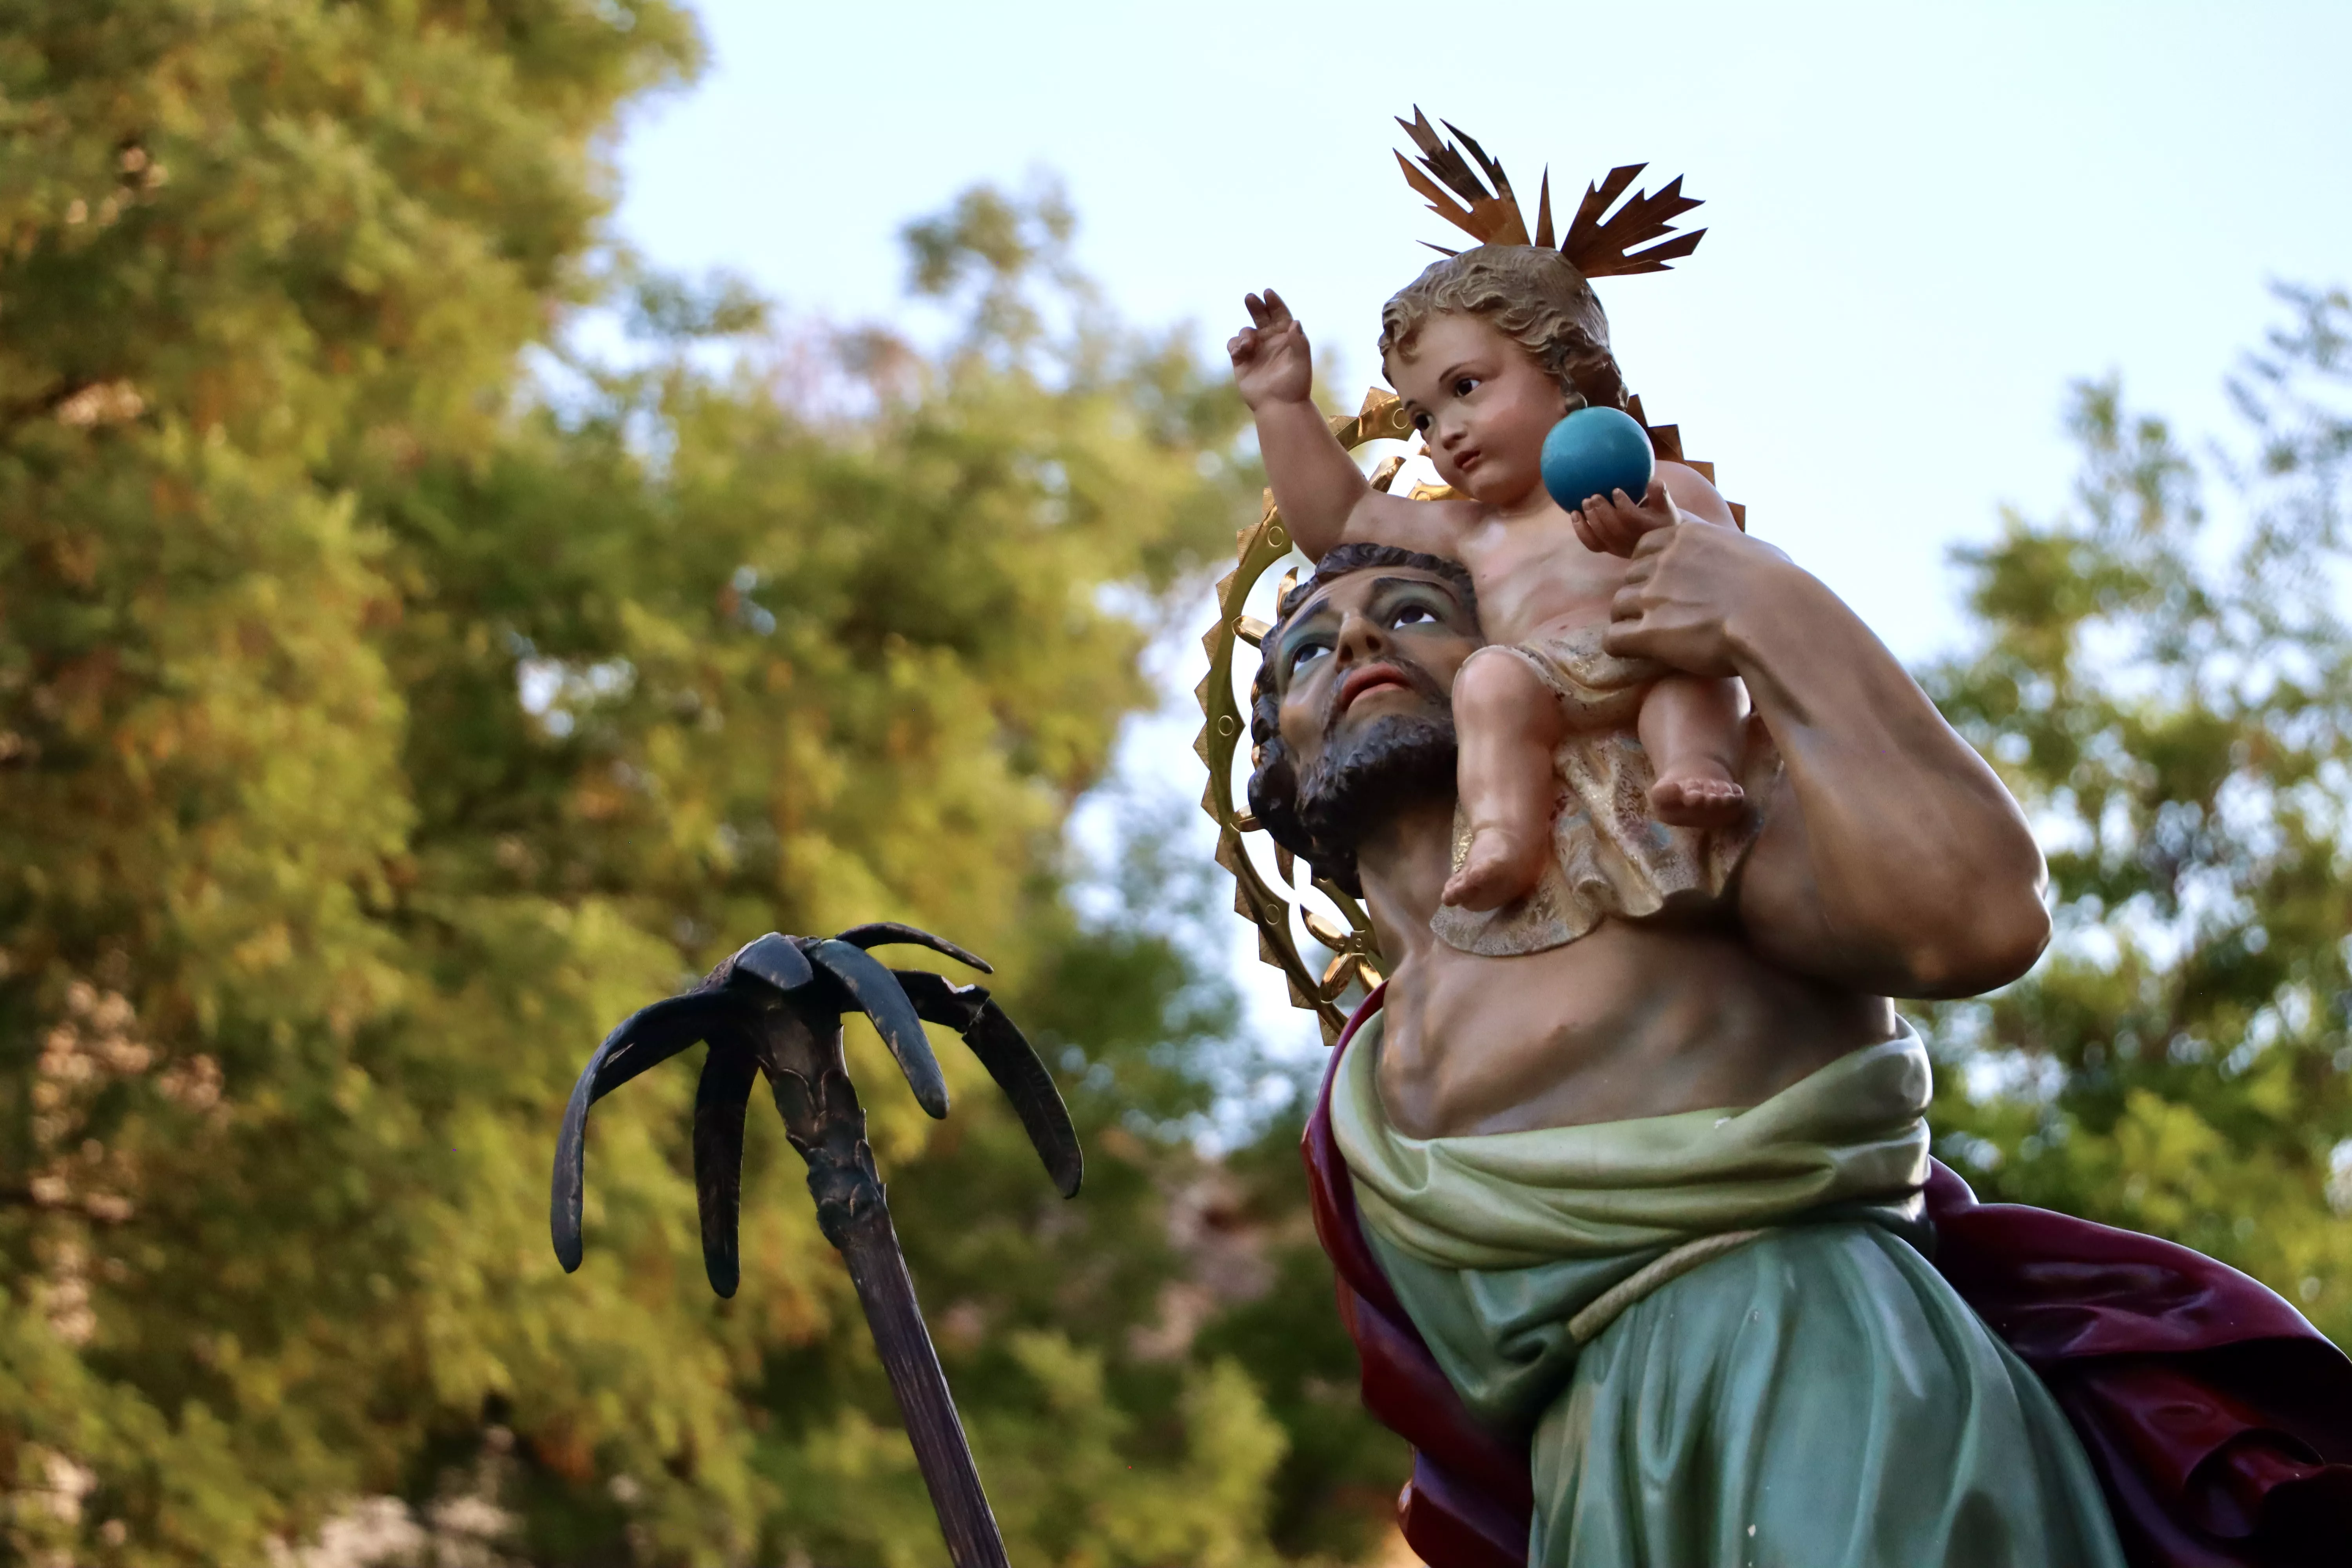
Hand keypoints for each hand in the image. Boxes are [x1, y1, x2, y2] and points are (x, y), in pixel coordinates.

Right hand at [1227, 289, 1313, 409]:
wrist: (1279, 407)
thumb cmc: (1294, 386)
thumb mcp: (1301, 363)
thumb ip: (1299, 342)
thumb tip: (1295, 322)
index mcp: (1287, 337)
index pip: (1280, 314)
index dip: (1274, 302)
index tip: (1267, 293)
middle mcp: (1270, 340)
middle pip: (1261, 316)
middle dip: (1255, 305)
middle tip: (1250, 297)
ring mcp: (1255, 350)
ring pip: (1245, 331)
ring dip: (1245, 334)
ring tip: (1248, 345)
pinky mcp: (1241, 361)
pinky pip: (1233, 345)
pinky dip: (1235, 344)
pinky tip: (1241, 351)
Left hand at [1568, 474, 1680, 557]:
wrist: (1659, 542)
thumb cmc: (1661, 517)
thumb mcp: (1665, 505)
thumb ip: (1659, 493)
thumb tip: (1654, 481)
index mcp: (1646, 528)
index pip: (1632, 518)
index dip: (1622, 504)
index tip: (1615, 491)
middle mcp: (1631, 540)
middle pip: (1613, 527)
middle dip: (1602, 511)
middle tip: (1594, 496)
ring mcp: (1618, 547)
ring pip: (1601, 536)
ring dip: (1591, 518)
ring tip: (1584, 502)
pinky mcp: (1608, 549)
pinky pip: (1591, 543)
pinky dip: (1580, 530)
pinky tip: (1574, 514)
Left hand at [1604, 521, 1795, 677]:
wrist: (1777, 617)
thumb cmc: (1781, 588)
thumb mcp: (1756, 552)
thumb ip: (1733, 550)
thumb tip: (1743, 557)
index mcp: (1686, 537)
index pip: (1645, 548)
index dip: (1651, 570)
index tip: (1666, 589)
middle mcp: (1663, 561)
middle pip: (1630, 578)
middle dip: (1641, 597)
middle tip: (1662, 619)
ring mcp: (1652, 595)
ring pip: (1618, 607)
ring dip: (1629, 622)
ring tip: (1651, 640)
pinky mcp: (1648, 632)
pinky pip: (1613, 639)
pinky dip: (1621, 647)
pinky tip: (1637, 654)